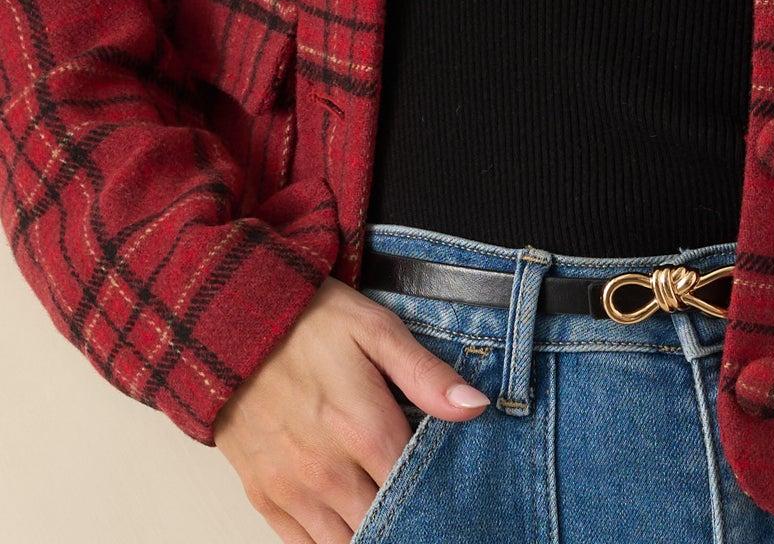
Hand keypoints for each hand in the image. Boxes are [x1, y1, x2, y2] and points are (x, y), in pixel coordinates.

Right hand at [212, 274, 489, 541]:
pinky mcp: (263, 497)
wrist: (227, 322)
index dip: (441, 492)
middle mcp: (328, 473)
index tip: (454, 488)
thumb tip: (476, 406)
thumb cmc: (308, 321)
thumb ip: (426, 374)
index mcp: (364, 430)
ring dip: (370, 532)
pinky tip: (348, 521)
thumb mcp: (375, 329)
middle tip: (423, 504)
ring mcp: (292, 490)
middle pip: (384, 526)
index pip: (418, 490)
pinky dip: (331, 542)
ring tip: (387, 511)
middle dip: (408, 519)